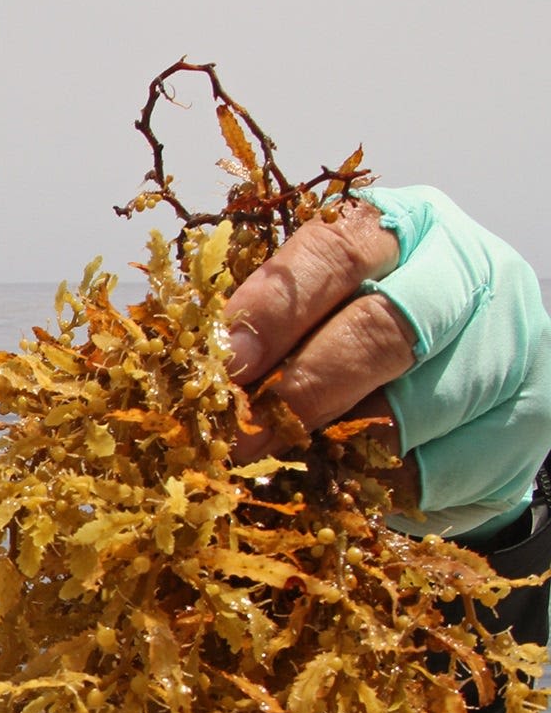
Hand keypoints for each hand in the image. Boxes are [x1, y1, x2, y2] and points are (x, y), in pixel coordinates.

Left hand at [223, 186, 550, 538]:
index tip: (227, 363)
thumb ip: (267, 331)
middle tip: (244, 436)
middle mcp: (466, 272)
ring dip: (338, 448)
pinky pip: (439, 467)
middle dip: (303, 390)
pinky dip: (381, 484)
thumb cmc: (364, 346)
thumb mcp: (316, 314)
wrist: (465, 399)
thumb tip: (195, 373)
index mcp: (403, 227)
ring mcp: (510, 342)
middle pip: (382, 329)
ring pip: (413, 409)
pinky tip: (349, 485)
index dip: (273, 311)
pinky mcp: (527, 415)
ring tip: (287, 465)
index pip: (334, 254)